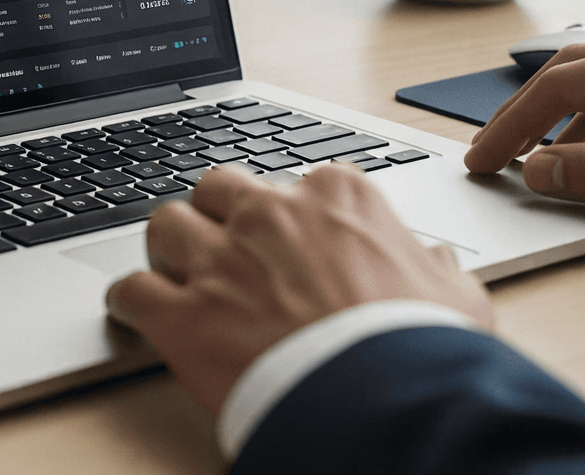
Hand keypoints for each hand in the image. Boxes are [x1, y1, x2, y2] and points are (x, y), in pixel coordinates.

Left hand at [105, 163, 491, 418]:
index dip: (290, 217)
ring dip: (168, 248)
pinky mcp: (183, 314)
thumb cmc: (422, 348)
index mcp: (336, 197)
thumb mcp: (454, 296)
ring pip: (167, 222)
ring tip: (175, 273)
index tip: (291, 243)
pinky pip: (131, 291)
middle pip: (220, 188)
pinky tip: (138, 313)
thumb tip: (434, 259)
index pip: (295, 182)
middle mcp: (271, 214)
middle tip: (226, 250)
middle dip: (219, 215)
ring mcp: (222, 260)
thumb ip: (436, 267)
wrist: (387, 402)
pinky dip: (130, 302)